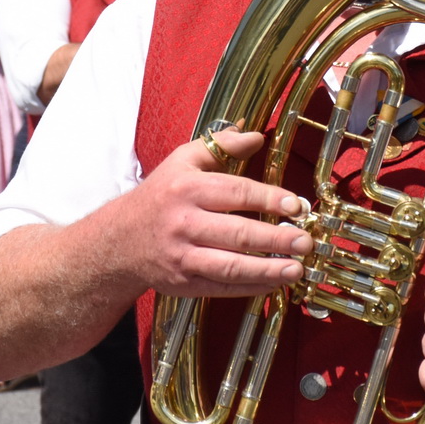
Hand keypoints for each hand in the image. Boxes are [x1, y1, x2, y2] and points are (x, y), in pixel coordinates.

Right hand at [113, 128, 313, 298]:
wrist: (119, 241)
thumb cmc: (160, 195)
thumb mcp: (182, 160)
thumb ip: (221, 145)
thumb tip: (257, 136)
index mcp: (186, 188)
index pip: (235, 193)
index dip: (269, 199)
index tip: (297, 205)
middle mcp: (183, 223)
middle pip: (237, 233)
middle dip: (276, 239)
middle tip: (306, 241)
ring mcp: (182, 257)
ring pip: (231, 266)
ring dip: (268, 269)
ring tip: (297, 268)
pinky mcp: (184, 283)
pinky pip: (222, 287)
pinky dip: (251, 287)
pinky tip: (274, 282)